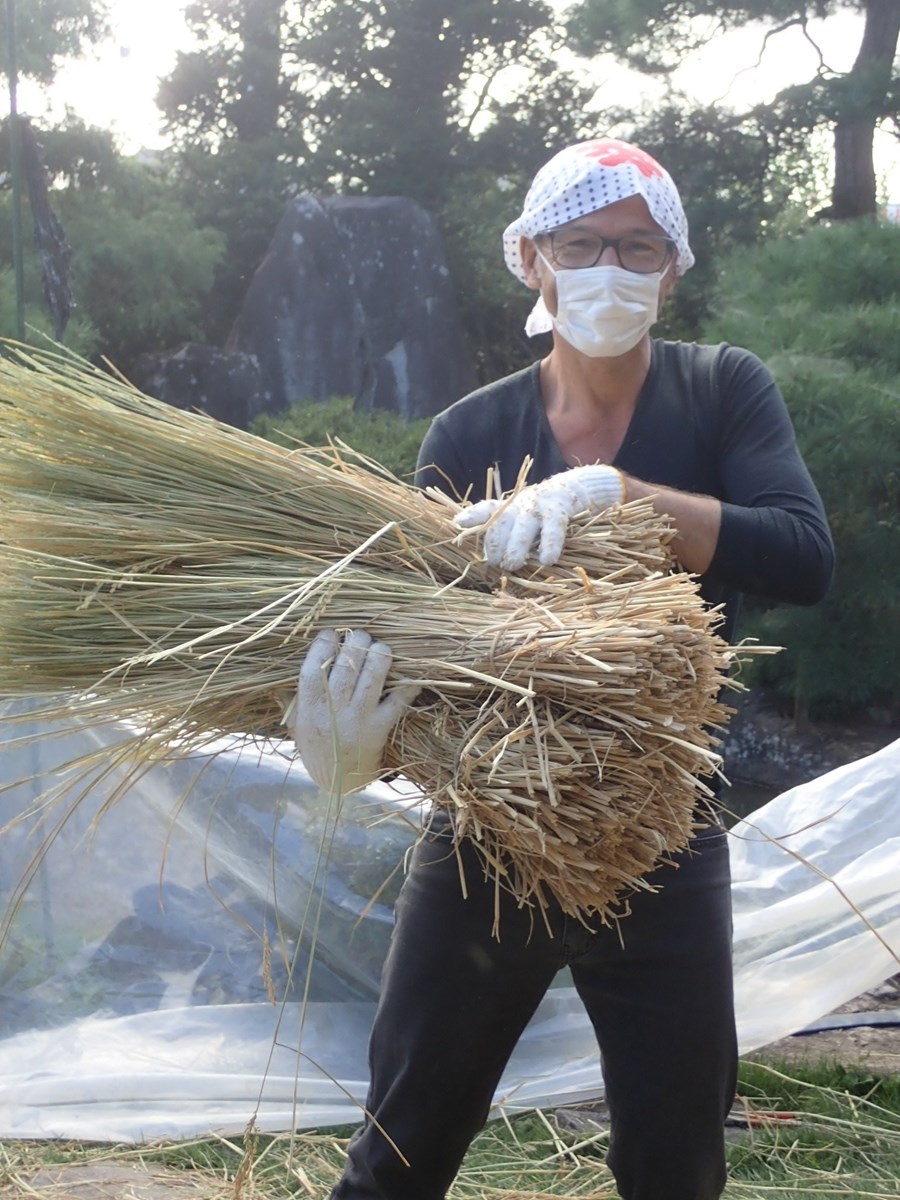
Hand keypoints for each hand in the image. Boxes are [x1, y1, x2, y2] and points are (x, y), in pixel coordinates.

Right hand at [293, 629, 419, 793]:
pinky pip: (398, 701)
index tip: (332, 633)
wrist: (338, 781)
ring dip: (380, 654)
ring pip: (373, 674)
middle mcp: (333, 708)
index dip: (324, 644)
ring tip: (381, 649)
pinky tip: (411, 676)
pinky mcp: (380, 727)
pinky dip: (408, 686)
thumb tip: (277, 678)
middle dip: (357, 641)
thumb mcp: (297, 724)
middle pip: (348, 663)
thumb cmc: (316, 747)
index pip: (314, 666)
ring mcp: (358, 717)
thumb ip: (291, 700)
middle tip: (362, 637)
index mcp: (309, 706)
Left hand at [453, 464, 624, 570]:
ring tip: (512, 565)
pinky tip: (547, 560)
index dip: (472, 515)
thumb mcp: (524, 520)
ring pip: (524, 526)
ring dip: (517, 546)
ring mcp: (540, 504)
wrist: (579, 489)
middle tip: (494, 563)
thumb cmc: (546, 514)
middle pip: (503, 522)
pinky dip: (550, 544)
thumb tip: (490, 562)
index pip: (487, 509)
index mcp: (511, 507)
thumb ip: (508, 534)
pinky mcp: (560, 509)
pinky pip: (554, 528)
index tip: (458, 524)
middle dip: (496, 543)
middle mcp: (522, 503)